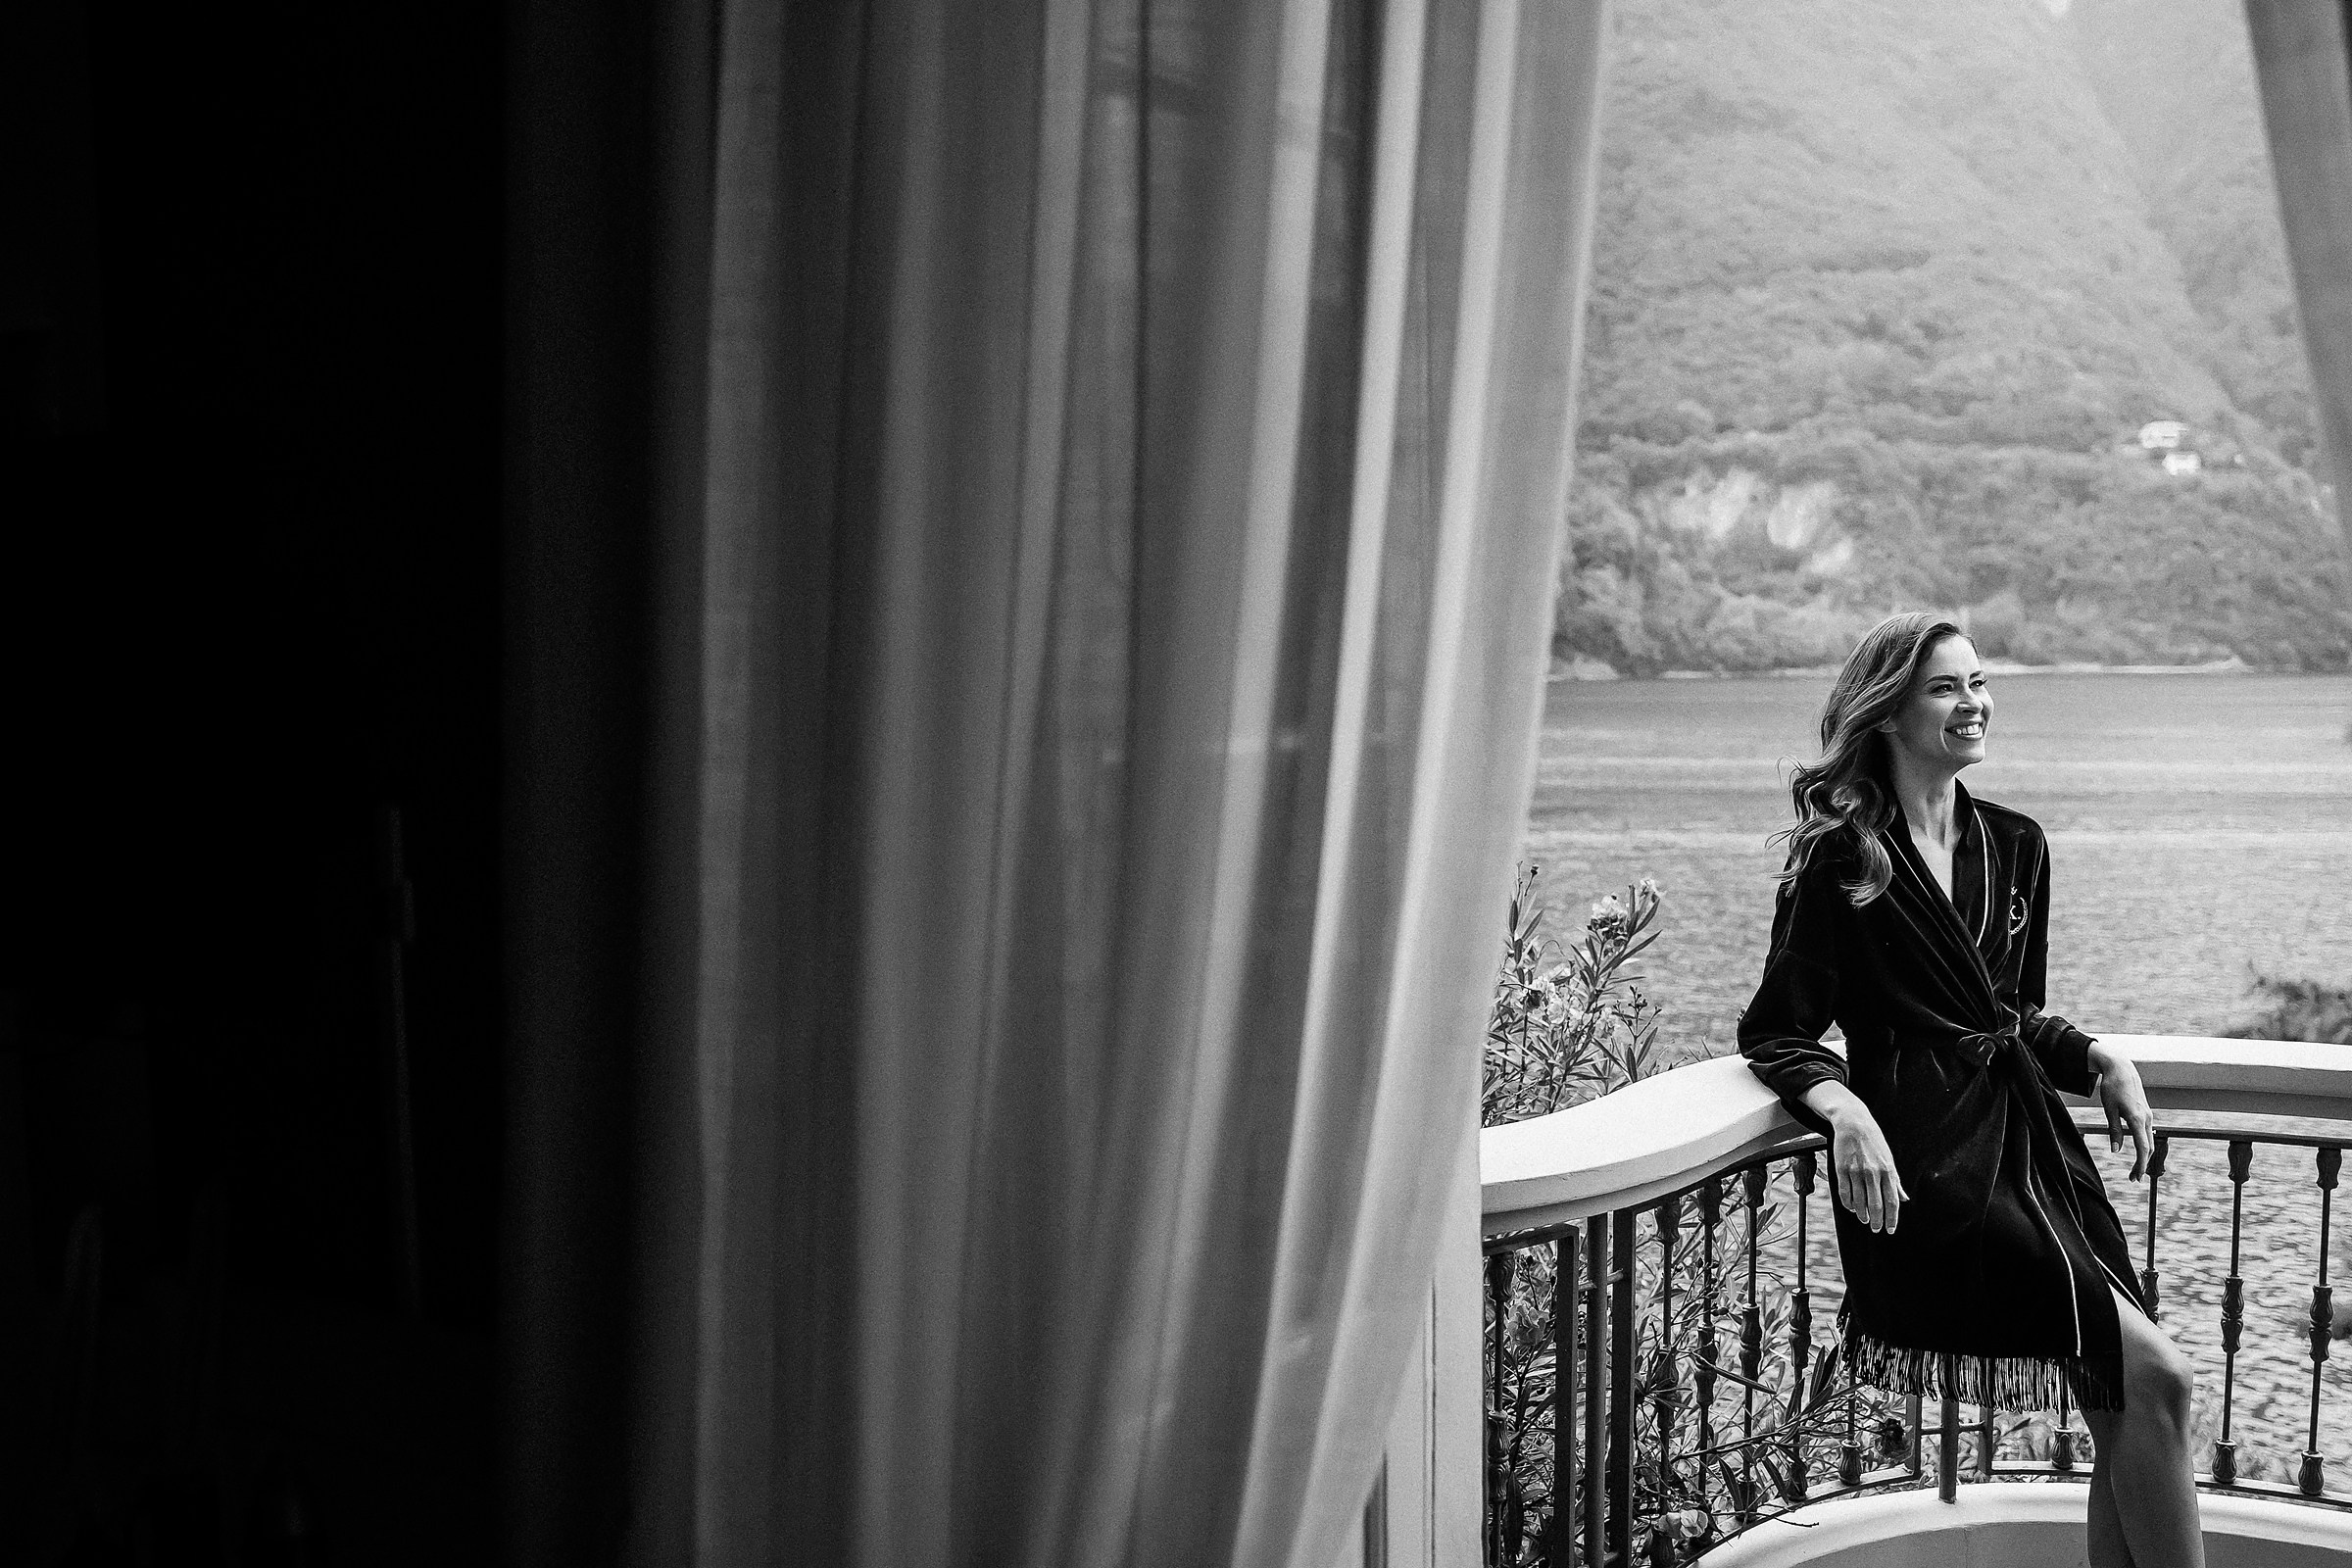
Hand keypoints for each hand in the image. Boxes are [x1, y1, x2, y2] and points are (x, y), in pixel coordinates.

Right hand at [1826, 1104, 1906, 1234]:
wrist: (1854, 1124)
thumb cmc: (1874, 1142)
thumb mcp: (1889, 1160)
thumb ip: (1896, 1181)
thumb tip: (1904, 1199)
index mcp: (1888, 1171)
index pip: (1892, 1201)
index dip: (1892, 1219)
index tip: (1891, 1229)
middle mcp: (1873, 1173)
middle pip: (1876, 1205)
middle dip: (1877, 1221)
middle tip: (1876, 1229)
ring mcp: (1856, 1172)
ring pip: (1859, 1201)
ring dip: (1862, 1215)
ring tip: (1865, 1220)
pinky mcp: (1841, 1169)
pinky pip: (1844, 1193)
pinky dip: (1848, 1204)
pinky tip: (1852, 1208)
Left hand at [2088, 1040, 2154, 1180]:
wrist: (2121, 1069)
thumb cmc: (2112, 1088)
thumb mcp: (2108, 1109)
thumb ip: (2113, 1130)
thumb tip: (2116, 1151)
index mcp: (2136, 1118)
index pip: (2142, 1147)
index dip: (2140, 1164)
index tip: (2136, 1176)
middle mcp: (2146, 1118)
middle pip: (2148, 1147)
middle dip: (2142, 1164)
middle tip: (2134, 1179)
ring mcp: (2148, 1115)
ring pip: (2149, 1141)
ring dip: (2144, 1156)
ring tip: (2135, 1170)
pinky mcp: (2145, 1113)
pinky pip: (2147, 1133)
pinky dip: (2144, 1146)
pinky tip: (2139, 1153)